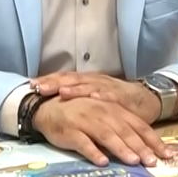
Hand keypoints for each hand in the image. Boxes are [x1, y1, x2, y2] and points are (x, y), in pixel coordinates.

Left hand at [32, 72, 161, 122]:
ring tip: (62, 91)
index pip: (64, 77)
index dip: (48, 80)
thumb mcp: (93, 96)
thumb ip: (78, 97)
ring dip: (76, 88)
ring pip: (90, 86)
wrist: (145, 98)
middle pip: (73, 79)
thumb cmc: (116, 99)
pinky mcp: (122, 97)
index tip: (31, 84)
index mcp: (87, 81)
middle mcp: (95, 81)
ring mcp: (109, 87)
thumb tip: (55, 98)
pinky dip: (103, 96)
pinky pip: (112, 96)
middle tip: (40, 86)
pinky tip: (94, 98)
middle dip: (56, 82)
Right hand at [32, 97, 172, 167]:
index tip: (166, 154)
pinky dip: (93, 152)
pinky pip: (83, 142)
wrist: (48, 106)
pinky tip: (102, 161)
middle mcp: (103, 113)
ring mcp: (86, 121)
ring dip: (121, 149)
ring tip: (133, 161)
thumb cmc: (80, 111)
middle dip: (141, 147)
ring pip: (107, 136)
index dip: (153, 140)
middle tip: (153, 161)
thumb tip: (141, 146)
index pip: (138, 125)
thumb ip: (121, 127)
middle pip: (125, 131)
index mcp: (114, 109)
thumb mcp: (103, 115)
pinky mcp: (71, 130)